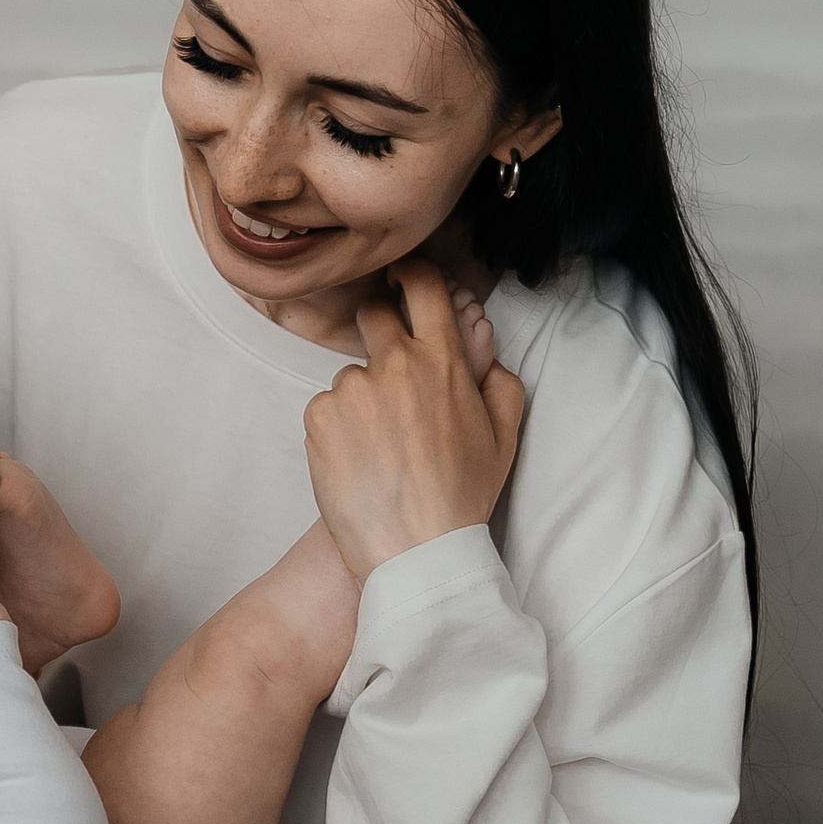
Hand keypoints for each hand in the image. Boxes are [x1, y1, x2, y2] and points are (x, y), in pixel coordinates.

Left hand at [304, 259, 526, 581]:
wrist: (414, 549)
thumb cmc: (462, 496)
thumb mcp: (504, 438)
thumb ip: (501, 384)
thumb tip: (486, 357)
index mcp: (443, 361)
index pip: (423, 288)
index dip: (410, 273)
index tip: (401, 276)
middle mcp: (393, 364)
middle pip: (373, 318)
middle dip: (380, 332)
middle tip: (391, 377)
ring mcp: (351, 389)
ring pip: (351, 377)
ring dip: (363, 401)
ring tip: (382, 450)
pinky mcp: (318, 416)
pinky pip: (327, 409)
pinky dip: (338, 429)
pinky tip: (359, 463)